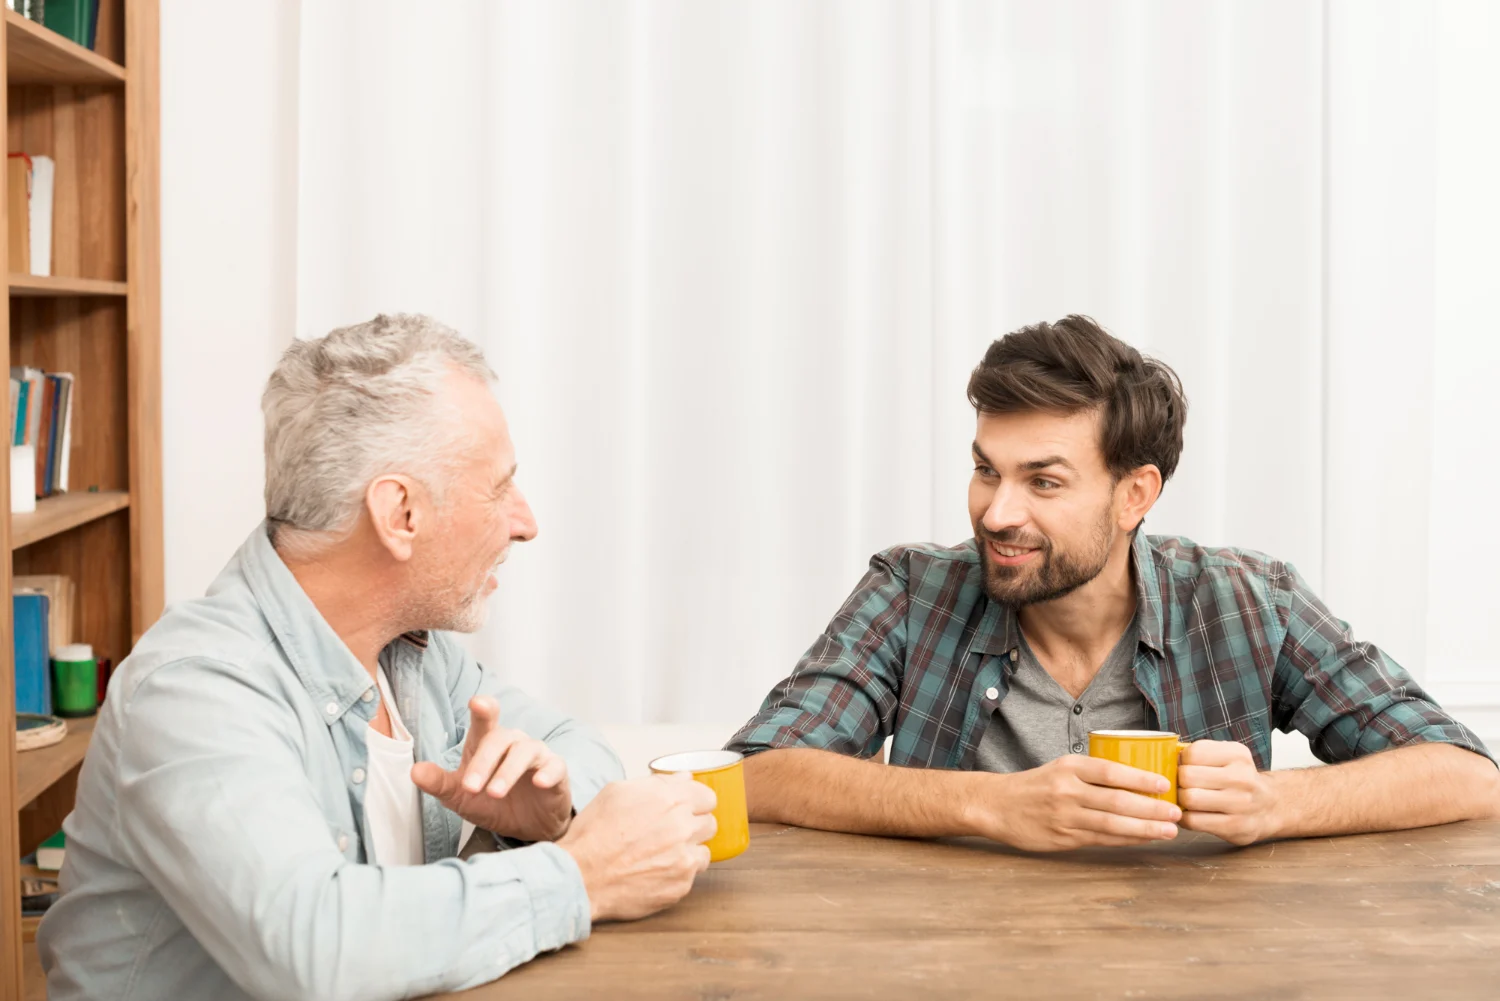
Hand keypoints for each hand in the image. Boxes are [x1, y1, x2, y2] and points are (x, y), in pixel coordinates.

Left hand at [410, 696, 571, 842]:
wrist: (526, 828)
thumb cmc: (493, 804)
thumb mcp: (461, 798)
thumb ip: (440, 783)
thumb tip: (414, 772)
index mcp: (487, 744)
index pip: (486, 721)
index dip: (483, 709)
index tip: (477, 703)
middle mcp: (513, 744)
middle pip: (501, 738)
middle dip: (484, 761)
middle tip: (470, 787)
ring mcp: (536, 756)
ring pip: (525, 751)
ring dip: (508, 771)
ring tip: (494, 792)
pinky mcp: (557, 772)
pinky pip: (555, 765)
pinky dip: (548, 772)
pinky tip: (539, 783)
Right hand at [558, 773, 716, 922]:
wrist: (580, 876)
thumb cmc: (593, 835)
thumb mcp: (617, 792)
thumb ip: (657, 783)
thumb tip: (683, 778)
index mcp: (668, 800)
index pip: (707, 796)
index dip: (694, 802)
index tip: (685, 808)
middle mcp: (681, 827)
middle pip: (710, 822)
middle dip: (693, 825)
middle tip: (670, 832)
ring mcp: (683, 858)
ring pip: (704, 849)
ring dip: (689, 849)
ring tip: (663, 853)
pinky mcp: (681, 885)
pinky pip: (693, 874)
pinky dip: (679, 871)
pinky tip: (657, 870)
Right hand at [967, 755, 1181, 850]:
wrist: (997, 805)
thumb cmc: (1036, 785)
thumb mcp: (1061, 768)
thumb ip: (1092, 775)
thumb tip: (1138, 781)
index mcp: (1069, 767)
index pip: (1111, 771)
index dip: (1140, 779)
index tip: (1165, 784)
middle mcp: (1067, 790)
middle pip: (1116, 801)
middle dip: (1151, 808)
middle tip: (1176, 812)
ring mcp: (1065, 816)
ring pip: (1112, 824)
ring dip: (1144, 828)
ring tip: (1169, 830)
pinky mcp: (1063, 838)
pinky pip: (1101, 840)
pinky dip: (1126, 840)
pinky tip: (1144, 839)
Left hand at [1178, 740, 1278, 844]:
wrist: (1269, 807)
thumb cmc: (1238, 780)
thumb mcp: (1227, 757)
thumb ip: (1200, 753)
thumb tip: (1166, 756)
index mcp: (1237, 755)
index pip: (1193, 753)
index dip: (1182, 761)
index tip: (1186, 767)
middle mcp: (1242, 778)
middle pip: (1187, 776)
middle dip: (1179, 782)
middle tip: (1183, 786)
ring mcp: (1240, 804)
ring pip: (1189, 799)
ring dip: (1181, 801)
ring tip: (1187, 800)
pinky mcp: (1235, 827)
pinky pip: (1193, 821)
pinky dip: (1186, 818)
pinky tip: (1193, 814)